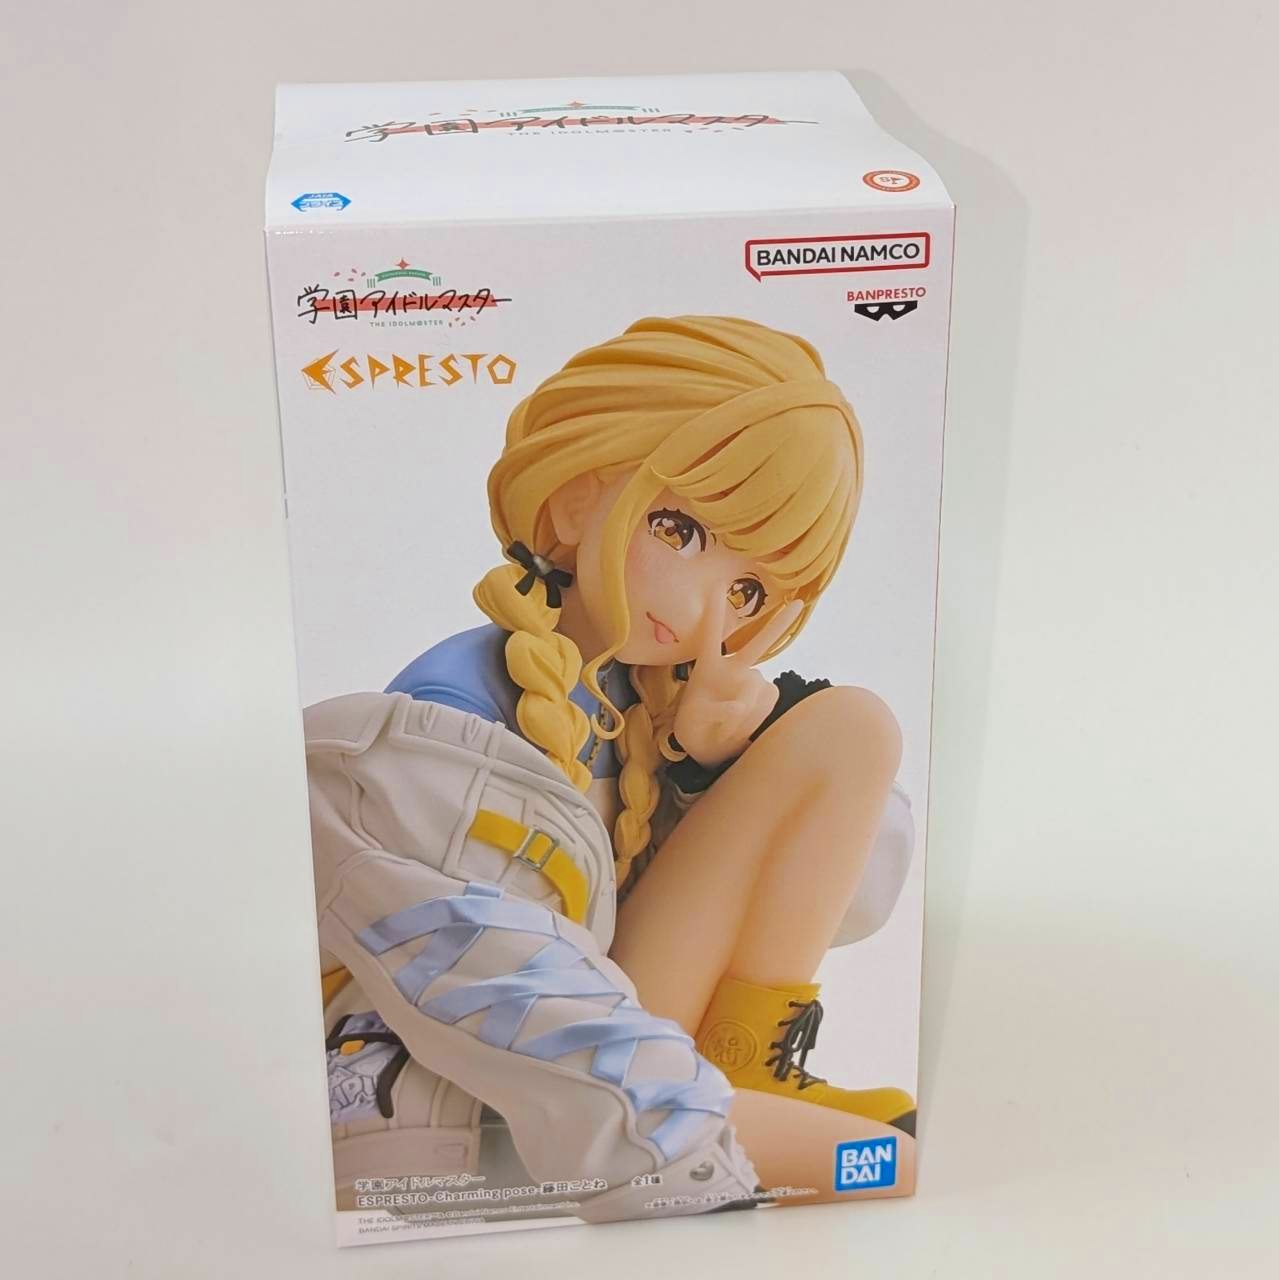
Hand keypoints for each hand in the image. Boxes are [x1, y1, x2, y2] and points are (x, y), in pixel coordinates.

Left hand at [671, 599, 803, 767]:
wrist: (709, 748)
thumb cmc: (693, 729)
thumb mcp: (692, 722)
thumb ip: (716, 711)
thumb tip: (741, 705)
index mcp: (707, 667)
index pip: (711, 635)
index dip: (714, 612)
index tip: (717, 584)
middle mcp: (733, 669)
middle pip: (758, 643)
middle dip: (779, 624)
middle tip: (798, 603)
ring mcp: (751, 683)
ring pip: (756, 689)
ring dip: (740, 713)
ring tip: (724, 727)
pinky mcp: (763, 699)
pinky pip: (766, 702)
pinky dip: (753, 718)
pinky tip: (740, 730)